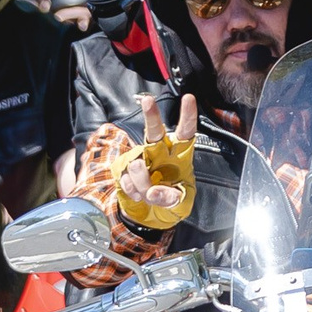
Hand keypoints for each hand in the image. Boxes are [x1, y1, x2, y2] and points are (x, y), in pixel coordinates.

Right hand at [116, 94, 199, 231]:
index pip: (185, 132)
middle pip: (154, 131)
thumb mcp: (181, 203)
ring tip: (148, 197)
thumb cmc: (171, 201)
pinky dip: (133, 192)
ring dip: (143, 185)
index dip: (187, 116)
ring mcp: (139, 158)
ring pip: (137, 164)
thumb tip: (153, 193)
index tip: (188, 98)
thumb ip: (172, 197)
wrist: (150, 214)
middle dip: (151, 115)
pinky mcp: (123, 168)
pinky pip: (126, 179)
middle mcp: (158, 151)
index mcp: (178, 154)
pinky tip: (138, 196)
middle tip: (148, 101)